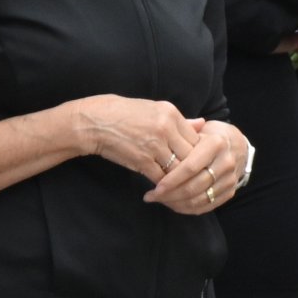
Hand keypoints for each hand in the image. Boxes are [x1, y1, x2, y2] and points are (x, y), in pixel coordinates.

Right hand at [71, 94, 197, 180]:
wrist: (93, 122)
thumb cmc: (124, 114)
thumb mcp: (154, 110)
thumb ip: (181, 120)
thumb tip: (204, 124)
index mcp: (170, 113)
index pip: (198, 138)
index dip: (199, 153)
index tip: (198, 161)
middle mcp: (165, 128)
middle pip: (192, 155)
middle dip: (194, 168)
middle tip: (195, 177)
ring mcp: (154, 145)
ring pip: (180, 169)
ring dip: (181, 179)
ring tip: (182, 184)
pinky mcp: (142, 160)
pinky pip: (163, 178)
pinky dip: (166, 185)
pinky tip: (165, 187)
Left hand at [145, 117, 250, 214]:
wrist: (235, 144)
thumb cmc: (206, 136)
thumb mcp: (193, 131)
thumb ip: (176, 140)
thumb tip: (156, 153)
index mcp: (216, 144)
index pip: (190, 168)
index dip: (171, 180)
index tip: (155, 187)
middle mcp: (226, 162)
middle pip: (194, 187)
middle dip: (170, 195)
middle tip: (152, 196)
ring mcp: (230, 179)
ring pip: (200, 199)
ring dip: (177, 203)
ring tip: (160, 200)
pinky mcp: (230, 191)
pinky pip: (207, 206)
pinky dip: (189, 209)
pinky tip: (174, 205)